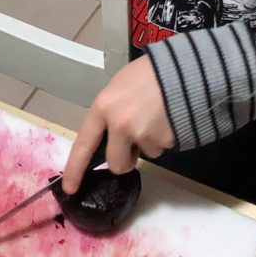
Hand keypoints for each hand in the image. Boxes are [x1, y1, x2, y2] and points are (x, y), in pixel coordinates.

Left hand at [61, 56, 175, 193]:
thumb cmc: (149, 73)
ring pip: (145, 154)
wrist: (185, 68)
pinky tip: (169, 117)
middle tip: (135, 141)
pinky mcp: (165, 140)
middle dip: (126, 158)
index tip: (70, 188)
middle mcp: (119, 123)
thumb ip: (109, 112)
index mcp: (103, 107)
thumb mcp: (119, 87)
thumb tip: (106, 136)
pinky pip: (162, 147)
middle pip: (117, 163)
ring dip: (150, 142)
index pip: (83, 144)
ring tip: (157, 115)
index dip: (75, 169)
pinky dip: (165, 137)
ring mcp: (143, 134)